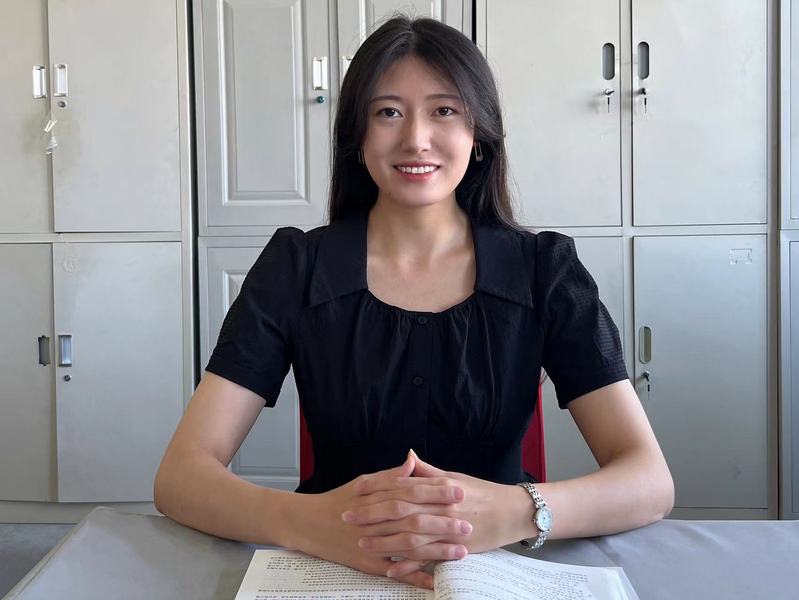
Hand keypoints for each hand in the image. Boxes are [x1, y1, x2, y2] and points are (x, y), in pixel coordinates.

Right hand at [291, 451, 472, 589]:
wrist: (308, 524)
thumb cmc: (338, 501)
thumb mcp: (362, 483)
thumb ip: (390, 475)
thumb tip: (412, 461)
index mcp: (376, 495)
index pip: (410, 491)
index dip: (436, 491)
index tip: (459, 490)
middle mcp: (375, 519)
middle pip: (413, 519)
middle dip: (443, 522)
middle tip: (468, 523)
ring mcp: (372, 543)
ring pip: (408, 547)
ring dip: (436, 550)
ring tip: (461, 551)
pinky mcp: (368, 563)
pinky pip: (396, 571)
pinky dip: (416, 577)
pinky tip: (436, 581)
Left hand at [347, 450, 518, 578]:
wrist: (511, 512)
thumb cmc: (482, 492)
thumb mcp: (454, 477)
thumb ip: (428, 471)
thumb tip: (408, 457)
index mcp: (438, 486)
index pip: (400, 487)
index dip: (376, 490)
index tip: (355, 493)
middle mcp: (440, 507)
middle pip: (400, 511)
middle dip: (372, 515)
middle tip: (348, 518)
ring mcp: (446, 529)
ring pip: (409, 536)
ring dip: (384, 541)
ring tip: (362, 544)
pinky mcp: (454, 548)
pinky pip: (426, 558)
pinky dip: (408, 565)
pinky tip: (389, 568)